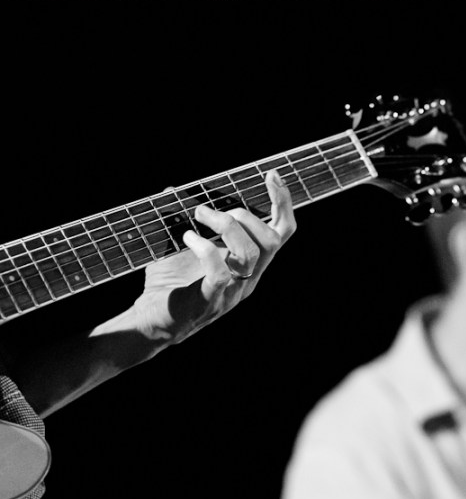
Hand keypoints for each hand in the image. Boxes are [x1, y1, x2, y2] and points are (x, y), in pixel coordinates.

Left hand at [129, 170, 295, 342]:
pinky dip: (204, 249)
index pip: (282, 233)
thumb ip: (185, 220)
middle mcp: (248, 280)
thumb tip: (172, 189)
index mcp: (250, 265)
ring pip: (250, 254)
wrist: (150, 322)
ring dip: (224, 227)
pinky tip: (187, 238)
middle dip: (242, 216)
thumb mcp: (183, 247)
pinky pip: (220, 272)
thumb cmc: (168, 284)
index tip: (272, 176)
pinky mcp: (211, 302)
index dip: (283, 203)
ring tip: (196, 218)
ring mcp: (232, 293)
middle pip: (270, 241)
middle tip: (205, 211)